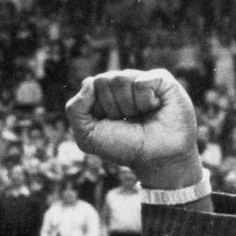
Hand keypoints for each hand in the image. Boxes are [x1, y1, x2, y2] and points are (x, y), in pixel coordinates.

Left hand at [66, 69, 200, 189]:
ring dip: (129, 106)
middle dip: (112, 107)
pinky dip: (145, 101)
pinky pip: (141, 82)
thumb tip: (90, 81)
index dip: (97, 108)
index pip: (89, 84)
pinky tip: (154, 108)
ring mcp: (140, 79)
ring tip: (140, 116)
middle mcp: (120, 85)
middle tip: (127, 120)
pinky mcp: (160, 79)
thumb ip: (75, 109)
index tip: (109, 123)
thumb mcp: (87, 136)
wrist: (156, 157)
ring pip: (121, 79)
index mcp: (101, 95)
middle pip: (103, 80)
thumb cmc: (123, 147)